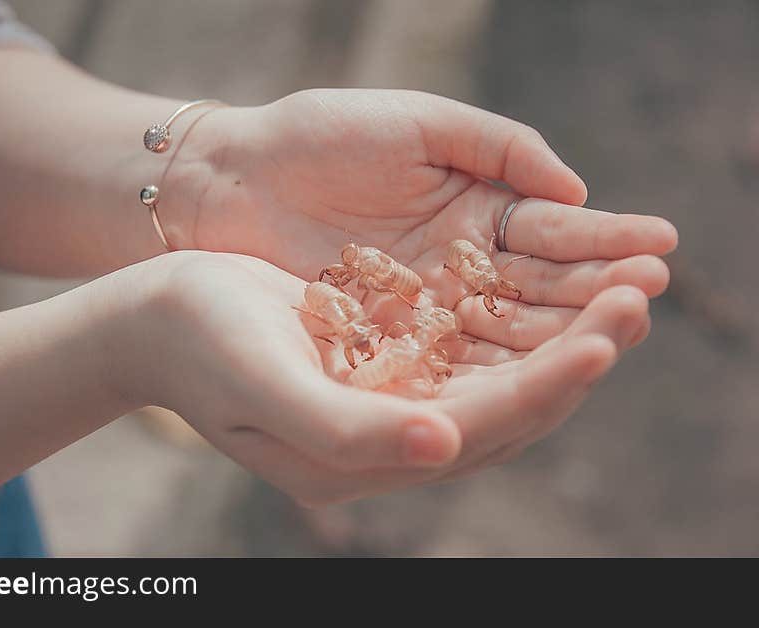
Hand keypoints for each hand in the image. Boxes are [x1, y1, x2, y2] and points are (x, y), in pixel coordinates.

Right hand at [103, 251, 649, 505]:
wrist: (157, 318)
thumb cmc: (201, 345)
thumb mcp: (265, 385)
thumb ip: (349, 429)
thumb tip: (447, 445)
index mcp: (367, 456)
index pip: (483, 428)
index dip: (549, 386)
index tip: (606, 337)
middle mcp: (392, 436)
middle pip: (511, 405)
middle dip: (579, 354)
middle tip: (638, 295)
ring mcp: (394, 397)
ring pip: (502, 374)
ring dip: (563, 332)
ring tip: (619, 283)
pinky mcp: (390, 358)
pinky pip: (473, 344)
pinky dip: (519, 317)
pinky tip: (552, 282)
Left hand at [175, 89, 674, 347]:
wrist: (228, 181)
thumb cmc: (315, 137)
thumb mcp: (416, 124)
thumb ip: (497, 146)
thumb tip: (575, 189)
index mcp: (473, 208)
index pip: (551, 233)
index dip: (603, 240)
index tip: (657, 246)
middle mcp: (459, 266)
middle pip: (538, 289)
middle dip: (594, 293)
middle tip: (648, 298)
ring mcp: (425, 310)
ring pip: (503, 332)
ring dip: (558, 337)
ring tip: (615, 335)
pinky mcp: (386, 344)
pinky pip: (447, 362)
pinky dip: (492, 369)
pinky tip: (537, 373)